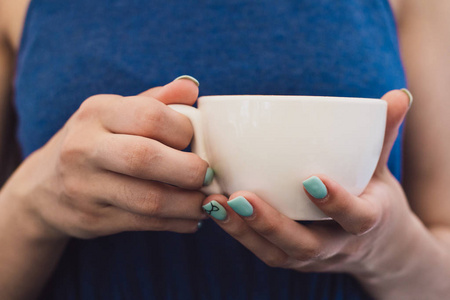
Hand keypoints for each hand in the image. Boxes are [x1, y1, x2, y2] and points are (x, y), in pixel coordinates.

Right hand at [3, 77, 208, 239]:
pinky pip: (144, 224)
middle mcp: (85, 147)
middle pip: (145, 158)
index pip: (149, 116)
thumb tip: (192, 88)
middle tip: (208, 175)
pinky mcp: (92, 218)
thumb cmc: (93, 142)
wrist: (43, 188)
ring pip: (148, 199)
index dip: (183, 130)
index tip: (197, 141)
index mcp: (96, 112)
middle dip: (188, 170)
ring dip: (188, 204)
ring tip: (206, 200)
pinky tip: (192, 218)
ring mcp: (85, 187)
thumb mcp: (113, 113)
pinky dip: (177, 223)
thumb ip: (154, 101)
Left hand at [202, 90, 416, 275]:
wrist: (377, 248)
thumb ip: (385, 134)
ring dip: (245, 230)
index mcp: (367, 222)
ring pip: (277, 253)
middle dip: (272, 223)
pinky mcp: (291, 258)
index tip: (312, 179)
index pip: (356, 218)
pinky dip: (238, 233)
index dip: (337, 203)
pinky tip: (215, 209)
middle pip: (306, 244)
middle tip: (242, 196)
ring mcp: (312, 257)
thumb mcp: (383, 170)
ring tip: (216, 202)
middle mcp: (338, 246)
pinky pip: (263, 252)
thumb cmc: (374, 199)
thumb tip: (400, 95)